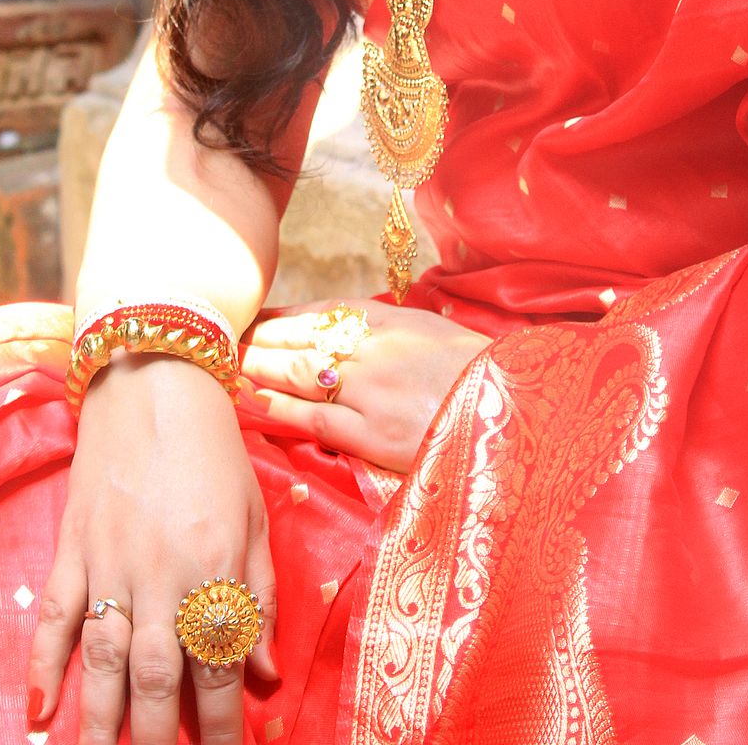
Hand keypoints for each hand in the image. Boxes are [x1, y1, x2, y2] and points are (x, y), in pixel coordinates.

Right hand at [27, 355, 278, 743]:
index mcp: (214, 565)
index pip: (218, 664)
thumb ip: (259, 595)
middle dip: (157, 738)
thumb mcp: (254, 516)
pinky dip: (43, 664)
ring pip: (102, 659)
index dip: (221, 724)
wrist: (156, 380)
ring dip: (99, 722)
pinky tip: (37, 711)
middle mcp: (161, 571)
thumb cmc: (214, 450)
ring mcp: (110, 560)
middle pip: (156, 677)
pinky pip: (55, 615)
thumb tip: (264, 674)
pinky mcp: (73, 545)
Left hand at [240, 300, 488, 472]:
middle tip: (227, 343)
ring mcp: (373, 390)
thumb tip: (353, 332)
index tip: (257, 319)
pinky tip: (257, 403)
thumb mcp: (437, 333)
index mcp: (395, 319)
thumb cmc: (484, 373)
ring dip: (262, 369)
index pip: (325, 314)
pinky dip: (282, 408)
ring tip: (231, 369)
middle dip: (262, 342)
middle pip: (304, 340)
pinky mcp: (376, 433)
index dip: (285, 318)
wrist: (521, 412)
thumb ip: (394, 331)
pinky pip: (317, 418)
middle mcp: (377, 348)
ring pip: (302, 373)